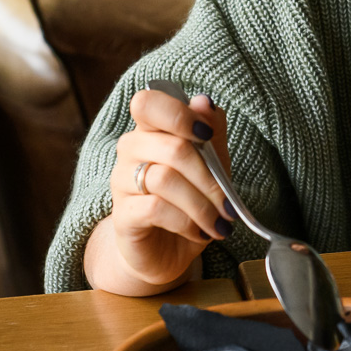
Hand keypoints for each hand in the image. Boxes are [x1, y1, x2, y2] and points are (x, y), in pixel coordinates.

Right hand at [103, 89, 233, 286]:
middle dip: (209, 177)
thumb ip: (211, 132)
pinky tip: (198, 231)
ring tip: (218, 223)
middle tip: (228, 202)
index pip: (148, 102)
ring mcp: (121, 182)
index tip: (207, 136)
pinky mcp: (122, 215)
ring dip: (202, 204)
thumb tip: (204, 100)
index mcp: (151, 130)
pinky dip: (186, 222)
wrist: (166, 250)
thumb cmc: (190, 200)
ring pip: (165, 179)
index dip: (179, 114)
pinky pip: (156, 209)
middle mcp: (131, 151)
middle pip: (172, 146)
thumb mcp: (212, 164)